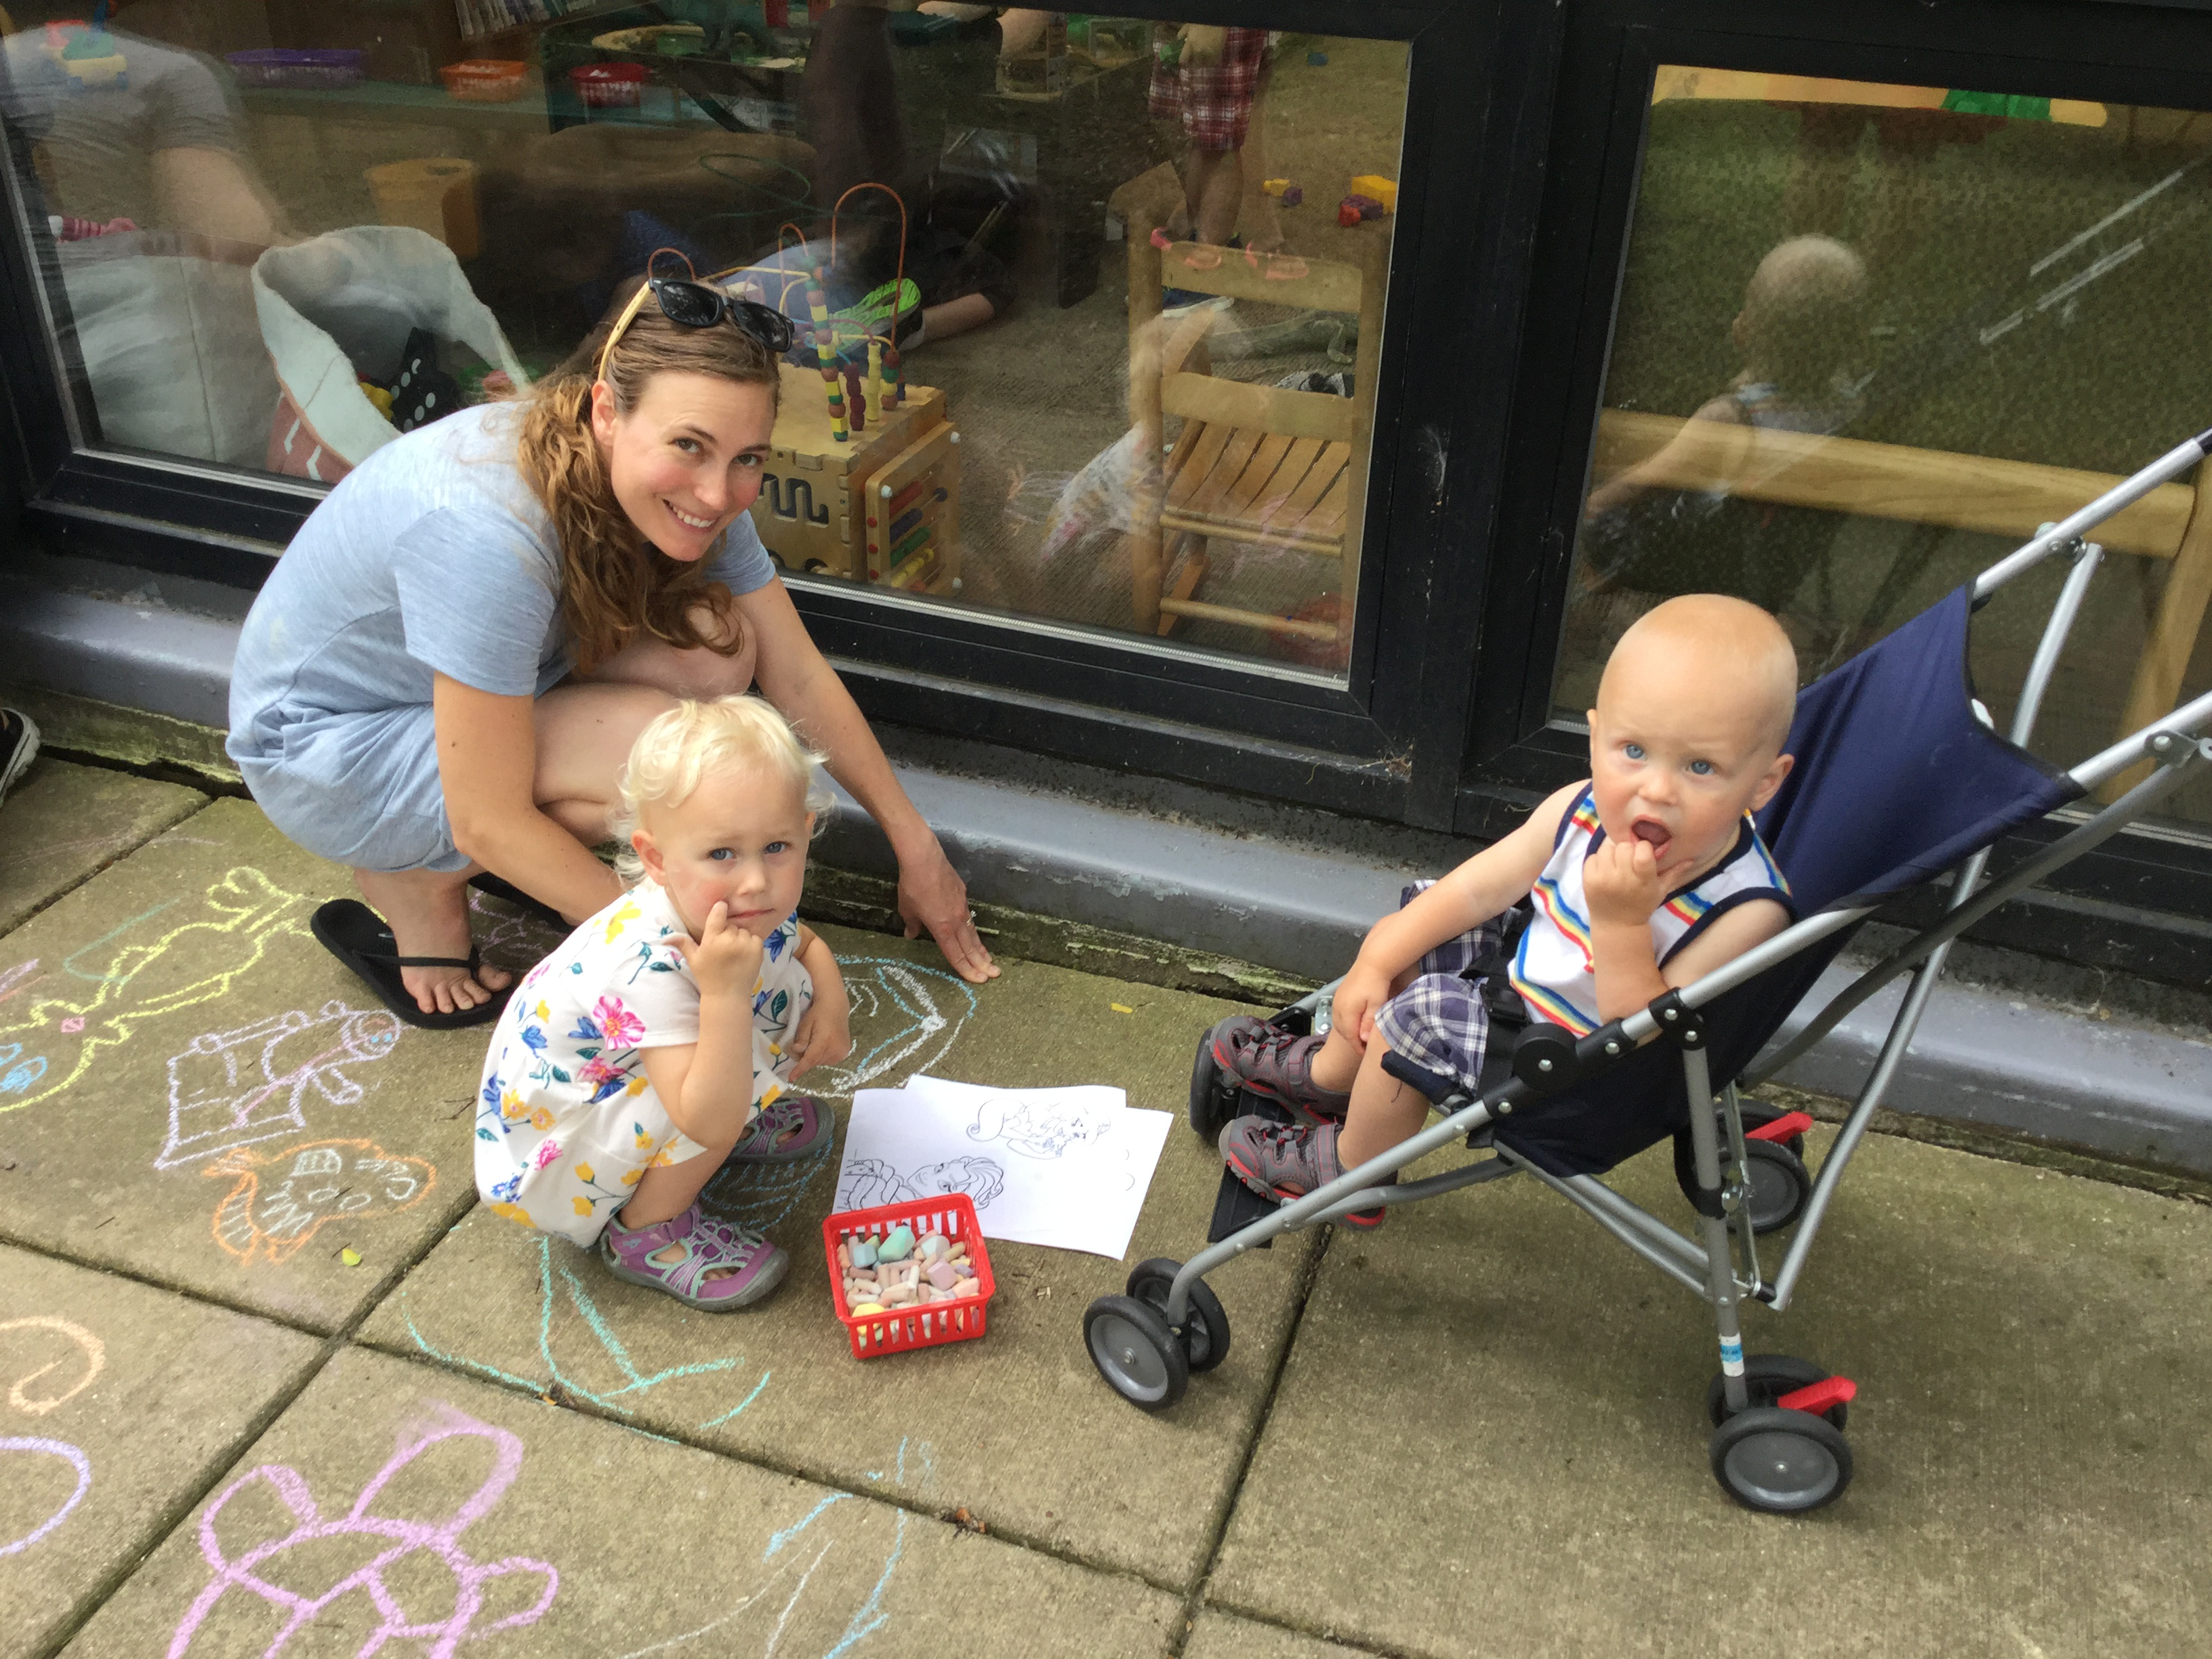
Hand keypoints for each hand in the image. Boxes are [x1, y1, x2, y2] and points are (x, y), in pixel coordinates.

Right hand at [670, 901, 764, 998]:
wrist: (728, 995)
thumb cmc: (708, 977)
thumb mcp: (693, 960)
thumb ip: (683, 944)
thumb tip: (664, 938)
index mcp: (712, 940)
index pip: (718, 914)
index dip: (720, 908)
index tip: (721, 907)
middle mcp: (729, 940)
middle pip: (731, 924)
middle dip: (727, 932)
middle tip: (723, 947)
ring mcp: (745, 944)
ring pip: (743, 930)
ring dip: (739, 938)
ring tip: (734, 953)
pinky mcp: (758, 949)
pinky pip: (755, 937)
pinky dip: (751, 943)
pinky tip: (744, 955)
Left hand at [786, 997, 851, 1078]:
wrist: (836, 1007)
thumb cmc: (818, 1013)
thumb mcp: (806, 1023)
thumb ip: (802, 1039)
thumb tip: (797, 1051)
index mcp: (825, 1040)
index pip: (810, 1059)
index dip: (800, 1069)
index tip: (791, 1078)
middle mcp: (836, 1049)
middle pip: (815, 1062)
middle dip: (806, 1058)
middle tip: (802, 1047)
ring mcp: (842, 1052)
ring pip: (822, 1062)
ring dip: (815, 1057)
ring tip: (814, 1043)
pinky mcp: (845, 1053)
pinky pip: (829, 1060)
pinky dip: (823, 1056)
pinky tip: (823, 1045)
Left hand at [896, 837, 997, 982]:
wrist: (924, 859)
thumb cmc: (912, 886)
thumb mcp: (907, 909)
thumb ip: (912, 924)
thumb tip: (911, 934)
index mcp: (942, 928)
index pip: (955, 955)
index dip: (966, 969)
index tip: (978, 980)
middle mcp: (956, 920)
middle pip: (970, 947)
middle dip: (982, 963)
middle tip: (994, 974)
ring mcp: (961, 907)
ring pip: (973, 933)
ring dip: (981, 948)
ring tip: (989, 960)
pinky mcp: (962, 894)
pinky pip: (969, 917)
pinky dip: (973, 930)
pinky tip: (973, 933)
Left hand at [1177, 23, 1226, 65]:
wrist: (1216, 19)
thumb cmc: (1201, 22)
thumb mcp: (1188, 25)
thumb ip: (1182, 33)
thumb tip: (1179, 40)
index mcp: (1190, 45)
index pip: (1183, 60)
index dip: (1183, 62)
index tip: (1184, 62)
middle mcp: (1199, 52)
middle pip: (1195, 65)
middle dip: (1194, 63)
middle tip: (1194, 60)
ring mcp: (1209, 54)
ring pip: (1205, 65)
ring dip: (1203, 63)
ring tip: (1202, 59)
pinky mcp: (1218, 53)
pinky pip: (1214, 62)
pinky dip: (1212, 61)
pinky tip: (1210, 57)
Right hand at [1329, 960, 1397, 1050]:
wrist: (1372, 962)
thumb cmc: (1377, 983)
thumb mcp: (1377, 1004)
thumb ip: (1368, 1022)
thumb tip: (1362, 1039)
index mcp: (1346, 1010)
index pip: (1350, 1035)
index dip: (1357, 1046)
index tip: (1366, 1053)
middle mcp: (1338, 1006)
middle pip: (1342, 1031)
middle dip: (1352, 1041)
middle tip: (1364, 1048)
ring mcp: (1337, 1000)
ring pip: (1339, 1023)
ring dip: (1348, 1032)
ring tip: (1360, 1037)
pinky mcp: (1339, 995)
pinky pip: (1338, 1015)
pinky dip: (1345, 1022)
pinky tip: (1355, 1022)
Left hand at [1582, 837, 1684, 928]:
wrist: (1616, 925)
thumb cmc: (1641, 906)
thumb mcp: (1660, 891)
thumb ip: (1674, 873)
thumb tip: (1690, 858)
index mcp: (1643, 881)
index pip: (1642, 852)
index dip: (1643, 848)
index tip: (1643, 853)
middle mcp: (1622, 879)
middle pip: (1624, 847)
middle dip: (1628, 850)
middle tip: (1629, 860)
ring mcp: (1603, 879)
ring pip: (1606, 849)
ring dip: (1612, 854)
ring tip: (1617, 865)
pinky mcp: (1587, 880)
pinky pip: (1592, 857)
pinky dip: (1598, 860)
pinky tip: (1605, 870)